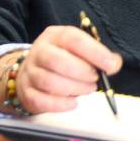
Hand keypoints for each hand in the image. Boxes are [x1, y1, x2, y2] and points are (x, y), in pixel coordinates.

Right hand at [0, 25, 122, 114]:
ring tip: (86, 89)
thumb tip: (113, 64)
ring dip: (74, 89)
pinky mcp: (26, 92)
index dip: (94, 53)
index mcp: (55, 35)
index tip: (110, 65)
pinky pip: (41, 101)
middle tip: (95, 79)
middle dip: (82, 73)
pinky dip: (61, 105)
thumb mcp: (80, 49)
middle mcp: (40, 51)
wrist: (32, 71)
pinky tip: (73, 102)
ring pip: (50, 82)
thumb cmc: (63, 59)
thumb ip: (100, 55)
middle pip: (58, 61)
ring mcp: (30, 72)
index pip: (74, 39)